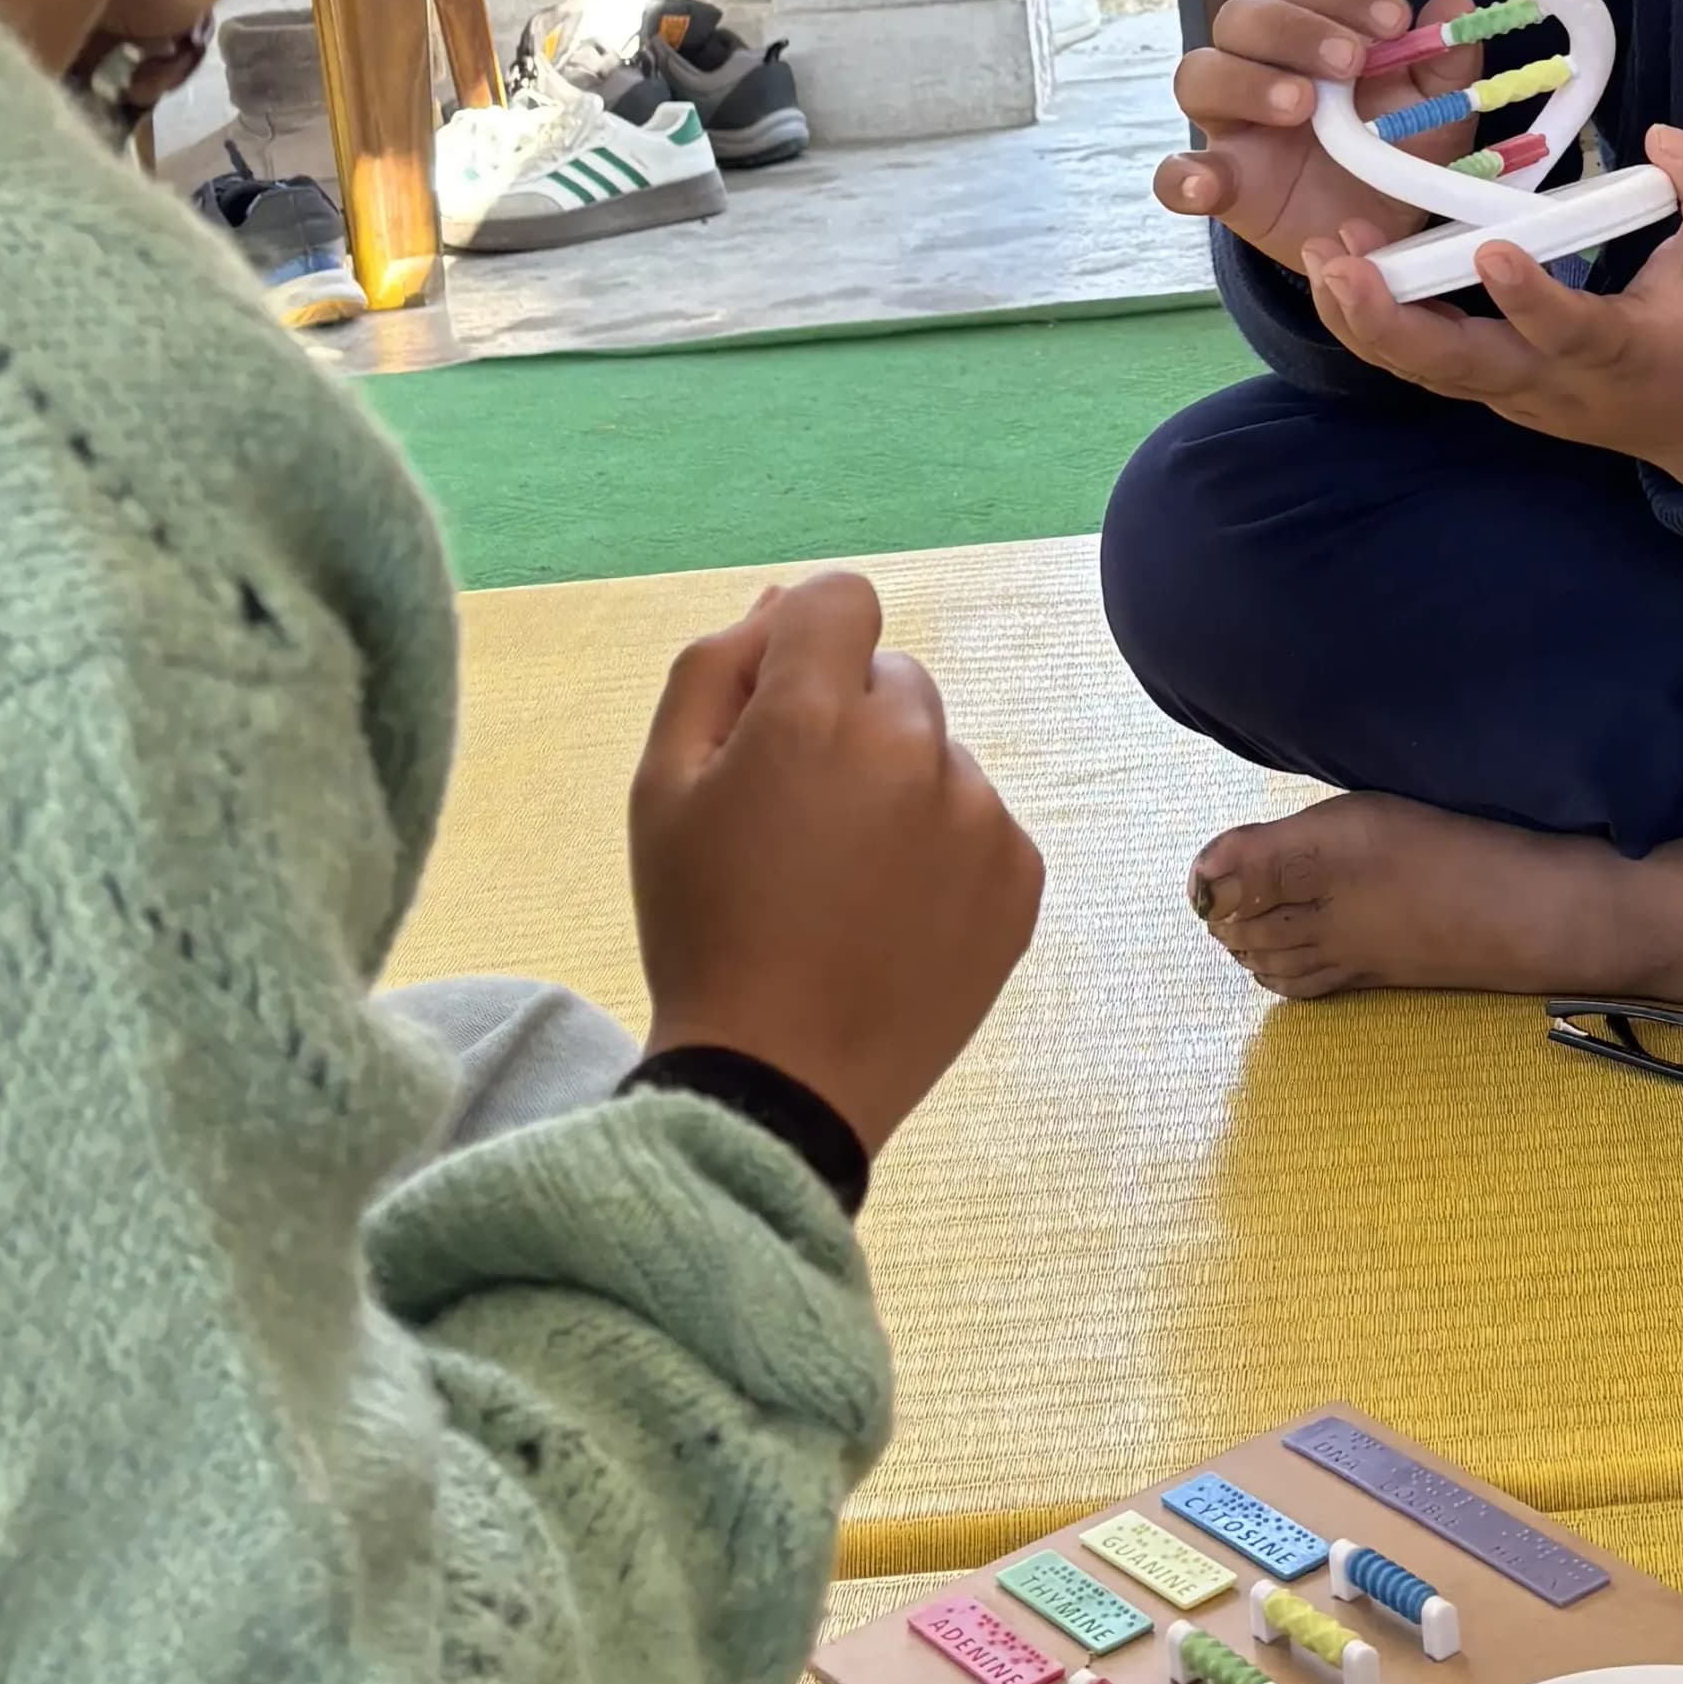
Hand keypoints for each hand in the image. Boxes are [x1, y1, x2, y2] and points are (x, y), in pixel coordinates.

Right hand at [627, 571, 1043, 1156]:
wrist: (780, 1084)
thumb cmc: (704, 928)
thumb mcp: (662, 790)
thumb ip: (712, 670)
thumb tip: (777, 602)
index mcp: (814, 714)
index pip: (841, 599)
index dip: (803, 647)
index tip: (780, 717)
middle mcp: (912, 747)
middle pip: (892, 678)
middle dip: (847, 723)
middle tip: (797, 824)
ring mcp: (977, 813)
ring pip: (938, 753)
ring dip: (898, 788)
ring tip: (843, 885)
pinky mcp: (1021, 873)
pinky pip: (980, 820)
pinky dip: (942, 851)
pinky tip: (891, 917)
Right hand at [1154, 0, 1443, 269]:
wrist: (1384, 235)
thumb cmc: (1401, 150)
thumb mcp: (1438, 110)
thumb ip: (1446, 62)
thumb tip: (1455, 5)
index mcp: (1315, 32)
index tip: (1394, 22)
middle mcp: (1262, 64)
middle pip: (1243, 15)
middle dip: (1294, 29)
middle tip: (1348, 62)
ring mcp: (1233, 123)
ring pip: (1200, 74)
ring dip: (1246, 81)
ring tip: (1301, 106)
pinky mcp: (1221, 182)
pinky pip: (1174, 173)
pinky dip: (1181, 176)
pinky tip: (1205, 185)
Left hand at [1300, 126, 1682, 488]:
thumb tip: (1668, 137)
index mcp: (1619, 352)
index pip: (1568, 331)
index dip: (1529, 300)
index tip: (1490, 252)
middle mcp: (1552, 384)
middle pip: (1461, 368)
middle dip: (1394, 323)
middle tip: (1343, 267)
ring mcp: (1514, 395)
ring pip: (1428, 372)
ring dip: (1367, 323)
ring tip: (1322, 259)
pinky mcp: (1492, 390)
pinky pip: (1427, 366)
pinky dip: (1378, 328)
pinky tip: (1339, 276)